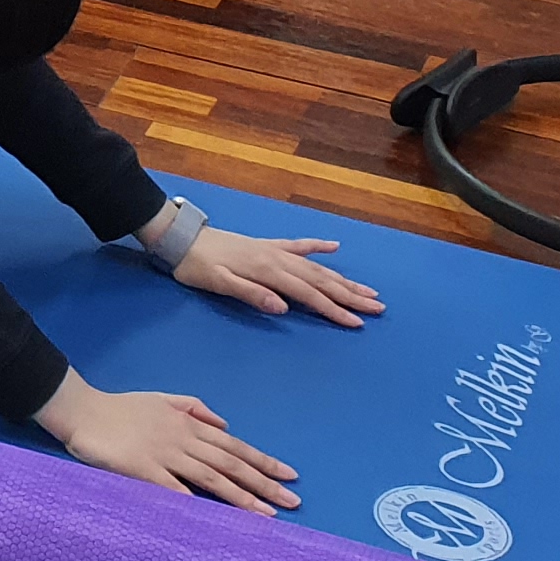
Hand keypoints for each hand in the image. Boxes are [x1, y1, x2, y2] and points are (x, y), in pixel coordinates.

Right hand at [37, 375, 298, 513]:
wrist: (82, 411)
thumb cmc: (122, 408)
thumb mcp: (163, 399)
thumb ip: (194, 408)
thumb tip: (225, 424)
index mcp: (189, 425)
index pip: (235, 446)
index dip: (263, 461)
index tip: (290, 475)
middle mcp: (183, 440)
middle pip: (231, 464)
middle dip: (264, 483)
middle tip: (294, 501)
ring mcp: (164, 455)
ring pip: (211, 477)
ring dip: (241, 496)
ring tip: (267, 514)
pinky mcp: (142, 469)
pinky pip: (173, 487)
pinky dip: (194, 500)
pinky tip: (215, 515)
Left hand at [173, 228, 382, 327]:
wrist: (181, 238)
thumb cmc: (196, 267)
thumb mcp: (218, 283)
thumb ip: (250, 294)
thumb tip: (283, 308)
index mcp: (268, 271)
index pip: (309, 294)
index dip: (334, 309)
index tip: (357, 322)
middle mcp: (277, 258)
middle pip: (321, 280)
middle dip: (350, 295)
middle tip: (378, 307)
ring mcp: (274, 250)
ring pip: (316, 266)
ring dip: (343, 278)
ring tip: (368, 289)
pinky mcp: (267, 245)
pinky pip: (299, 245)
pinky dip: (318, 247)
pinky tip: (335, 247)